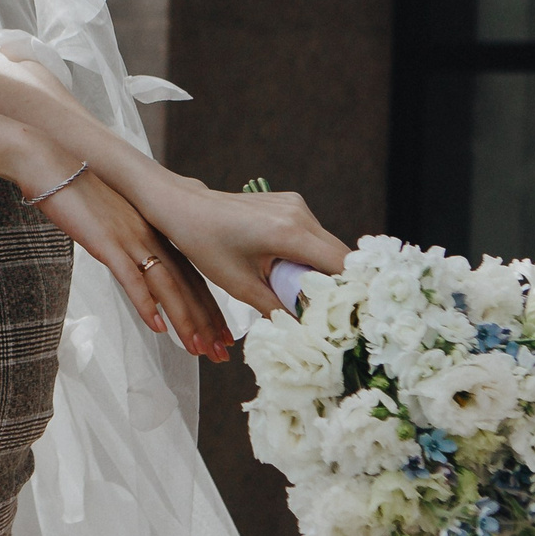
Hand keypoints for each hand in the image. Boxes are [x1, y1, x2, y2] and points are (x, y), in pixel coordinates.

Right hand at [34, 171, 231, 360]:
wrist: (53, 167)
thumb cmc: (79, 197)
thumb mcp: (115, 223)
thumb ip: (132, 244)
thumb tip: (141, 266)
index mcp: (156, 233)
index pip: (192, 277)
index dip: (209, 309)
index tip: (223, 336)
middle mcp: (151, 237)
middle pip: (187, 285)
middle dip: (206, 323)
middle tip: (222, 353)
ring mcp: (131, 239)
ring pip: (167, 285)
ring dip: (184, 320)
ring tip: (197, 349)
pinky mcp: (107, 242)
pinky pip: (131, 277)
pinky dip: (146, 303)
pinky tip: (157, 326)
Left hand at [130, 174, 351, 316]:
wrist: (185, 207)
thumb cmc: (205, 245)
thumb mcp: (240, 286)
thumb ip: (276, 308)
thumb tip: (303, 332)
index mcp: (288, 233)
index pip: (339, 264)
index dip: (349, 291)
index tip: (348, 315)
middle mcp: (299, 214)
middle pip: (340, 254)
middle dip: (338, 284)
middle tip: (330, 313)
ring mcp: (296, 204)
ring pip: (328, 245)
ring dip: (324, 270)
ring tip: (307, 296)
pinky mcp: (291, 203)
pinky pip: (313, 234)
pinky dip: (310, 256)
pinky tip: (294, 273)